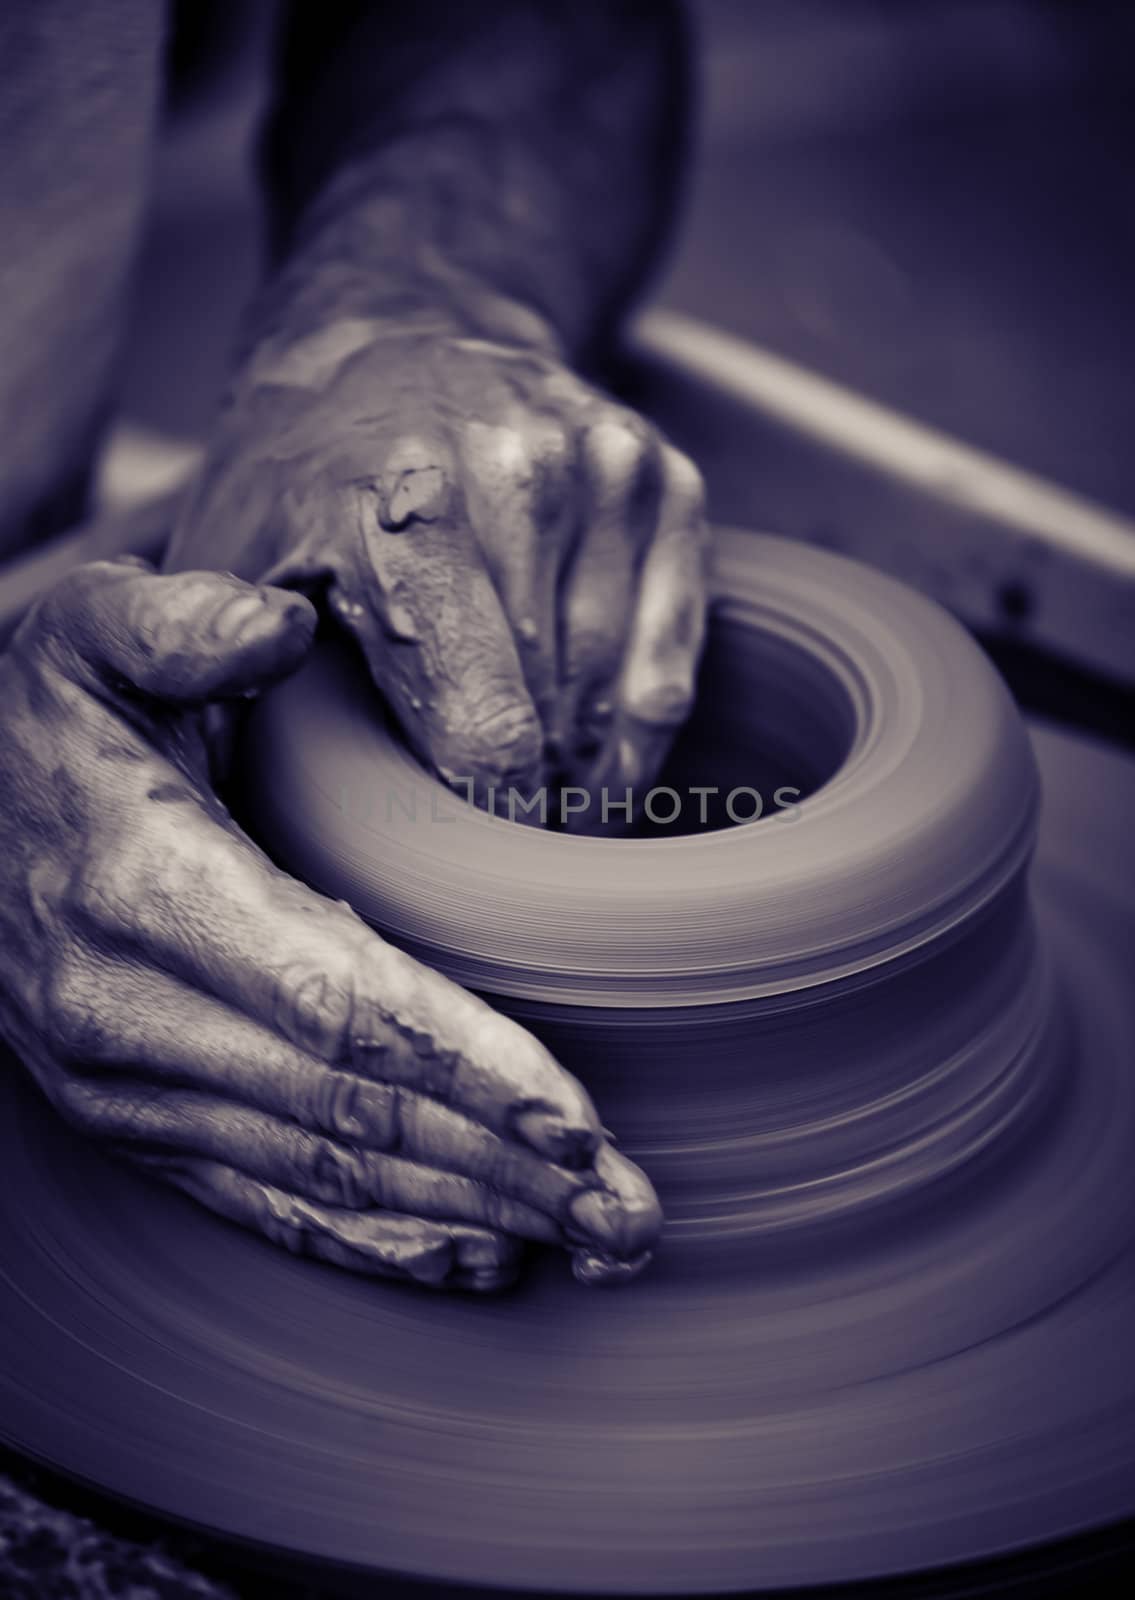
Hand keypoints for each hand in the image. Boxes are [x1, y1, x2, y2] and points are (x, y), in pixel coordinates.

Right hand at [0, 561, 661, 1288]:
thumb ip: (179, 620)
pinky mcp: (135, 1125)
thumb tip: (278, 626)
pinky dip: (375, 1238)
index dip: (464, 1066)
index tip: (578, 1120)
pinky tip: (475, 1254)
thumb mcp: (89, 635)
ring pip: (323, 1171)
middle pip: (351, 1111)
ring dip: (466, 1217)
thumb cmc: (41, 726)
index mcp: (149, 888)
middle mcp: (135, 1012)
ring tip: (593, 1245)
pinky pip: (264, 1200)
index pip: (335, 1003)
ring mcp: (129, 1088)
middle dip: (504, 1169)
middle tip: (633, 1215)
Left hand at [165, 316, 709, 820]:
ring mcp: (603, 470)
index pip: (484, 727)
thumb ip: (208, 652)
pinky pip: (674, 658)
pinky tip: (598, 759)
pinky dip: (638, 730)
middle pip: (554, 723)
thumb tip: (244, 755)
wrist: (398, 333)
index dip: (479, 816)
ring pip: (618, 698)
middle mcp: (516, 476)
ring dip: (580, 772)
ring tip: (533, 794)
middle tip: (486, 825)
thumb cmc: (300, 472)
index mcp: (398, 510)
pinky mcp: (663, 481)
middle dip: (523, 799)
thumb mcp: (222, 553)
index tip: (459, 849)